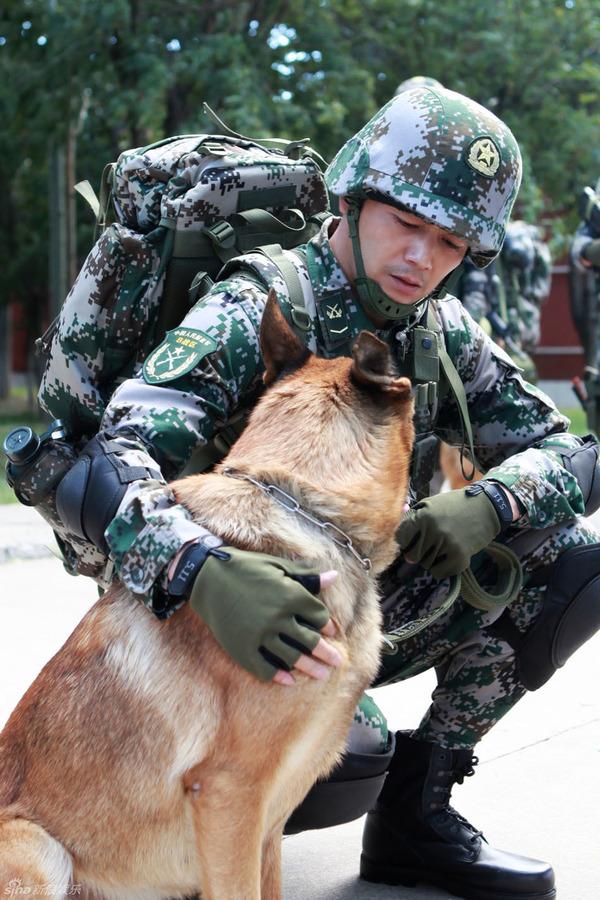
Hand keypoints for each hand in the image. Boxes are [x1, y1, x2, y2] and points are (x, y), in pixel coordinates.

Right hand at [189, 547, 341, 682]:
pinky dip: (278, 676)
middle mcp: (278, 617)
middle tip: (337, 662)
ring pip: (292, 657)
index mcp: (290, 595)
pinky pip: (264, 668)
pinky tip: (289, 679)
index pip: (318, 616)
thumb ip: (306, 577)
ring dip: (309, 667)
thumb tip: (334, 577)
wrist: (207, 577)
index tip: (329, 632)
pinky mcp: (242, 648)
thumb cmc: (245, 568)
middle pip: (310, 640)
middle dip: (326, 653)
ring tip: (321, 675)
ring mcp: (260, 635)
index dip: (326, 624)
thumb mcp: (278, 567)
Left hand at [396, 487, 502, 579]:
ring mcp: (447, 545)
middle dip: (418, 551)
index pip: (400, 538)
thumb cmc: (454, 505)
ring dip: (432, 559)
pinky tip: (450, 554)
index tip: (413, 538)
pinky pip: (439, 572)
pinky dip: (442, 567)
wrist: (486, 508)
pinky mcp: (459, 557)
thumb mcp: (429, 504)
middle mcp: (433, 531)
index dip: (405, 539)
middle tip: (430, 543)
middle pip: (412, 555)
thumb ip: (412, 521)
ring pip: (426, 564)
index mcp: (423, 517)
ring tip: (443, 545)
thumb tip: (402, 545)